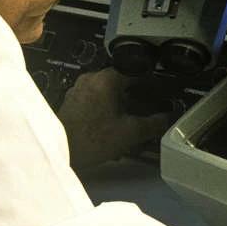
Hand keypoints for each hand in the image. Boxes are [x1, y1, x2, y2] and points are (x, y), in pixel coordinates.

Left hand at [57, 68, 171, 172]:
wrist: (59, 151)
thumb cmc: (90, 139)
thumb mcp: (131, 132)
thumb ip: (154, 123)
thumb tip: (167, 119)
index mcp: (106, 79)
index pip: (137, 74)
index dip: (154, 85)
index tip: (163, 94)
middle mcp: (91, 79)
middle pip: (122, 83)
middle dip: (139, 96)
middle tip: (152, 107)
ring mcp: (79, 91)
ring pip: (109, 92)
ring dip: (124, 103)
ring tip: (136, 118)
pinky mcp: (72, 104)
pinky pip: (97, 100)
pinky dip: (110, 109)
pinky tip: (117, 124)